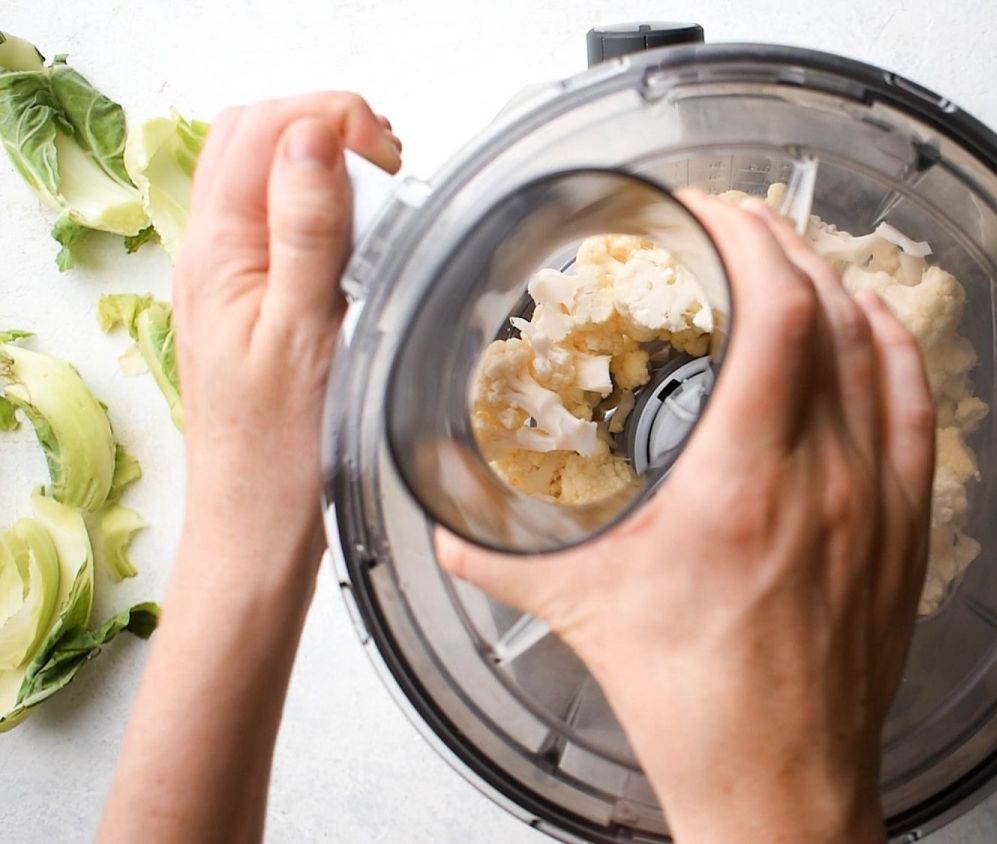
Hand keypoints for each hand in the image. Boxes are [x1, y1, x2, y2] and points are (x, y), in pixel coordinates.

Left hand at [173, 92, 400, 577]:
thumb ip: (306, 231)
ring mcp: (230, 280)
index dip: (328, 118)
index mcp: (216, 253)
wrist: (256, 531)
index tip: (387, 152)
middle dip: (325, 128)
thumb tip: (314, 140)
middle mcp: (213, 257)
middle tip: (388, 165)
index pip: (260, 131)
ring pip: (267, 179)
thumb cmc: (278, 455)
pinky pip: (281, 227)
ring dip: (326, 168)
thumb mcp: (302, 333)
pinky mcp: (253, 305)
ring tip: (384, 200)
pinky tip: (364, 246)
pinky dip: (325, 213)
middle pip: (254, 141)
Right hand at [437, 197, 935, 842]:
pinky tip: (873, 323)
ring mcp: (875, 499)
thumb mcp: (582, 611)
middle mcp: (824, 478)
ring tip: (791, 258)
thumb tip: (450, 528)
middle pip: (828, 312)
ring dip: (834, 284)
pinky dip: (894, 348)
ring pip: (877, 350)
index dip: (748, 238)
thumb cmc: (699, 706)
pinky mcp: (904, 527)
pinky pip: (917, 408)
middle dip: (781, 244)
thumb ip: (501, 558)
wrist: (779, 778)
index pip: (776, 312)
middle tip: (735, 225)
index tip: (710, 213)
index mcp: (741, 483)